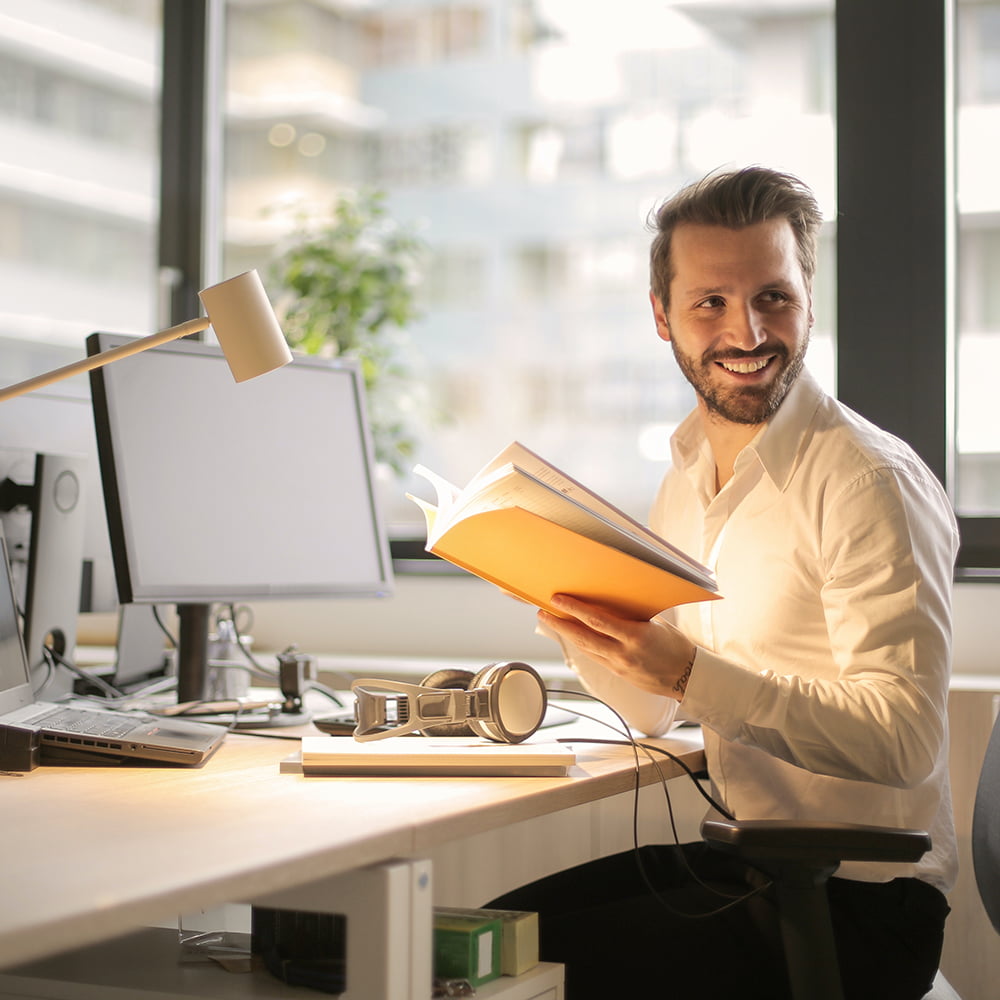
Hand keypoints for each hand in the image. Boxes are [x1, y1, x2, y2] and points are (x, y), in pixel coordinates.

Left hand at [539, 595, 697, 701]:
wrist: (688, 678)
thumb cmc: (676, 646)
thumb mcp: (657, 624)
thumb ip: (633, 614)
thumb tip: (612, 600)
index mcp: (636, 636)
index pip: (597, 620)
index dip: (574, 609)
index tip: (558, 599)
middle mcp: (624, 653)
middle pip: (583, 637)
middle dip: (560, 624)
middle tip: (543, 612)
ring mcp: (619, 666)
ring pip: (585, 648)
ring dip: (566, 635)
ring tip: (552, 621)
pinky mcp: (618, 674)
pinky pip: (594, 656)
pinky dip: (581, 644)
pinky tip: (572, 635)